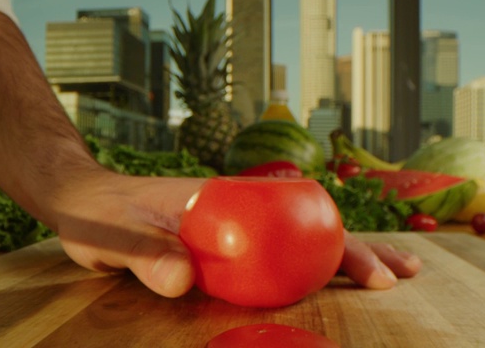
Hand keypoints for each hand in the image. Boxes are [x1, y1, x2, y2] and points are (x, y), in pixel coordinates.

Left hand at [54, 174, 420, 297]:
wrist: (83, 202)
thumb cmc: (100, 214)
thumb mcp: (115, 236)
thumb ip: (146, 256)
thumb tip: (185, 283)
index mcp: (226, 201)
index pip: (294, 222)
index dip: (336, 245)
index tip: (369, 271)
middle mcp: (239, 212)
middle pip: (308, 230)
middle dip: (357, 251)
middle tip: (400, 274)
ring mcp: (233, 229)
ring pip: (297, 243)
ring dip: (342, 257)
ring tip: (387, 273)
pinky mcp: (221, 247)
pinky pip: (271, 260)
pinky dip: (306, 270)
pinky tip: (325, 282)